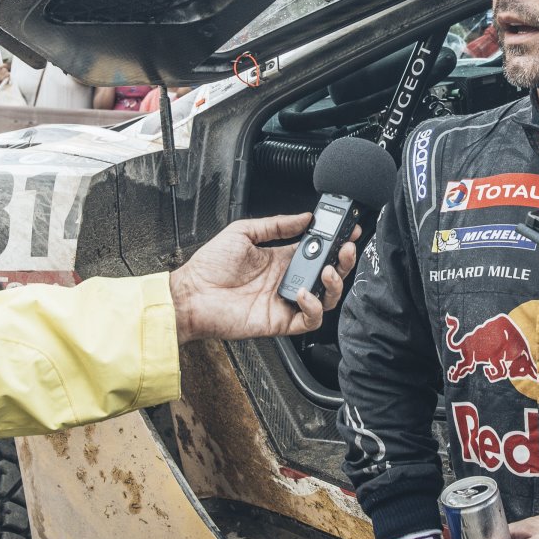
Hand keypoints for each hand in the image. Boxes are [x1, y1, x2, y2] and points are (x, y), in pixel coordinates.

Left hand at [169, 212, 357, 341]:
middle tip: (346, 248)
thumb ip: (275, 225)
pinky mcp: (280, 321)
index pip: (317, 250)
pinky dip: (314, 307)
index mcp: (280, 259)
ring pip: (325, 298)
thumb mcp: (243, 232)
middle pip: (327, 273)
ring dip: (334, 283)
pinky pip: (309, 320)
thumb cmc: (209, 266)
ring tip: (328, 270)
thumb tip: (304, 217)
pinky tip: (303, 292)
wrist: (191, 294)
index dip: (334, 241)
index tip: (348, 230)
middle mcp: (287, 280)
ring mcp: (285, 301)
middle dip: (343, 260)